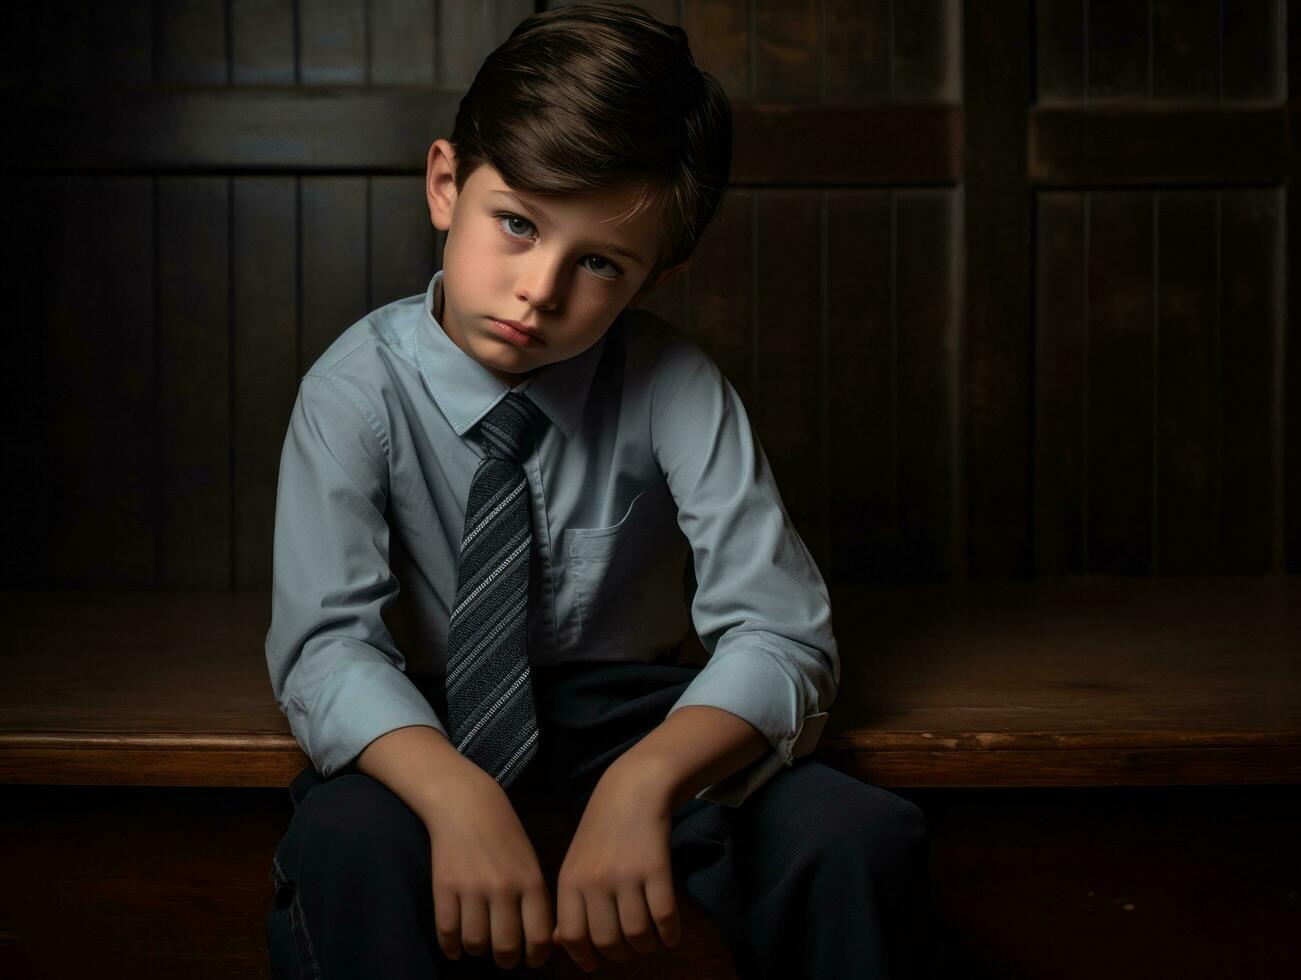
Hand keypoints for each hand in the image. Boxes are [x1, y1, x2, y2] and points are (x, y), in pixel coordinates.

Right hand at [424, 764, 553, 970]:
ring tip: (479, 944)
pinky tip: (456, 946)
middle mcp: (503, 887)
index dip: (535, 957)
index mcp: (531, 881)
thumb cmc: (504, 833)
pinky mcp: (443, 887)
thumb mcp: (530, 861)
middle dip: (506, 960)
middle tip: (504, 958)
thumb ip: (535, 899)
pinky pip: (447, 932)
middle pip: (505, 947)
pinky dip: (451, 947)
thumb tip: (541, 943)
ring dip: (478, 950)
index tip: (531, 960)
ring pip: (475, 943)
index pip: (538, 936)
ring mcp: (471, 888)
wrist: (466, 803)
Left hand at [551, 763, 681, 970]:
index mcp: (570, 880)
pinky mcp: (657, 869)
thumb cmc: (602, 829)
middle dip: (620, 954)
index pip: (571, 936)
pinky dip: (670, 934)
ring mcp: (627, 875)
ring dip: (647, 946)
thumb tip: (562, 945)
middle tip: (628, 948)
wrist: (633, 789)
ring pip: (638, 934)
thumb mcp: (576, 862)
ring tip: (650, 940)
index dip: (584, 956)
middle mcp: (595, 881)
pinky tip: (671, 933)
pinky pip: (665, 918)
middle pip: (607, 941)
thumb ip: (570, 903)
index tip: (595, 963)